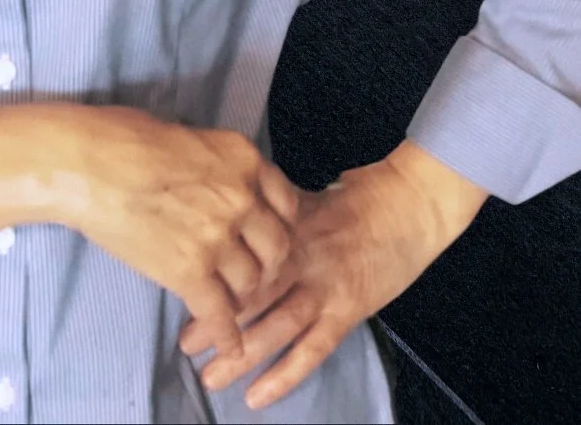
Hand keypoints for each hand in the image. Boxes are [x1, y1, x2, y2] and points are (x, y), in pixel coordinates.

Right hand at [66, 108, 300, 367]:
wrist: (87, 164)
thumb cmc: (125, 138)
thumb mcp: (189, 137)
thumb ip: (217, 166)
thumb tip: (217, 181)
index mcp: (243, 159)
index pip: (286, 203)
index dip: (278, 225)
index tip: (265, 237)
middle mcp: (241, 198)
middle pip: (276, 247)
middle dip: (266, 265)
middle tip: (251, 274)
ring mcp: (218, 238)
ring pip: (250, 283)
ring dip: (242, 296)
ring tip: (230, 303)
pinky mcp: (190, 272)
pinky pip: (219, 313)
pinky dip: (225, 334)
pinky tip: (228, 346)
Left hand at [178, 156, 452, 411]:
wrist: (410, 205)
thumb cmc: (358, 196)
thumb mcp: (303, 195)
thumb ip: (266, 211)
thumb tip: (227, 216)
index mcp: (286, 224)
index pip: (239, 253)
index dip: (208, 275)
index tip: (180, 288)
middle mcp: (301, 255)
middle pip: (251, 291)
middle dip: (215, 318)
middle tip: (184, 342)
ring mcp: (325, 286)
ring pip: (276, 326)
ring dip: (242, 354)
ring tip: (211, 375)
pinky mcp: (347, 311)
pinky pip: (312, 350)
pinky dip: (284, 376)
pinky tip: (257, 396)